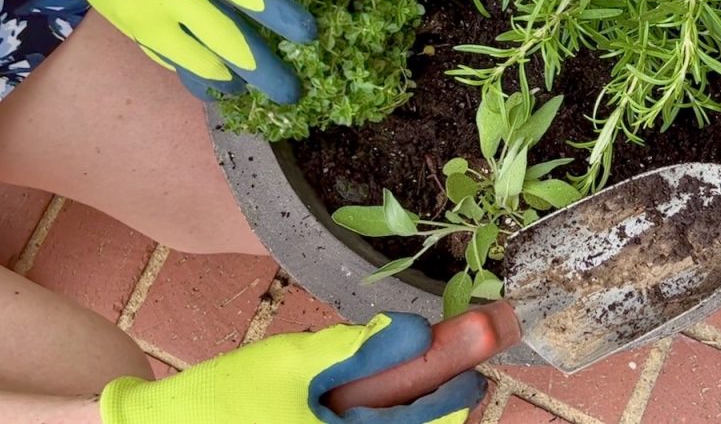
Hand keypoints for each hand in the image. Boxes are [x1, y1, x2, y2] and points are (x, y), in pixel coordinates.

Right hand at [99, 313, 486, 423]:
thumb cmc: (220, 399)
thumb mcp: (292, 363)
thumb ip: (358, 349)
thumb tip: (414, 330)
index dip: (452, 395)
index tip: (475, 369)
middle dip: (429, 405)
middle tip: (451, 368)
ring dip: (400, 411)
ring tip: (412, 377)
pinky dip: (371, 420)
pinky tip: (369, 395)